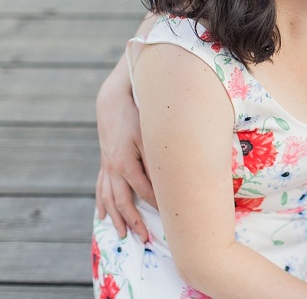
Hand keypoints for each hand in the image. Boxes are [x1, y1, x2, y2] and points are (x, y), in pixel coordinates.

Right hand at [94, 55, 155, 241]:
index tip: (170, 218)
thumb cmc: (136, 115)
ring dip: (116, 218)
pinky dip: (102, 202)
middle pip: (123, 202)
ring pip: (109, 198)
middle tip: (145, 238)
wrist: (113, 100)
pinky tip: (102, 214)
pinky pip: (101, 187)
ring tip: (121, 235)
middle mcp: (113, 169)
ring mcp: (107, 166)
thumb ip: (158, 157)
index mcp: (125, 164)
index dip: (158, 206)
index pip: (145, 192)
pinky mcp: (105, 162)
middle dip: (134, 221)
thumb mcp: (149, 135)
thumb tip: (173, 175)